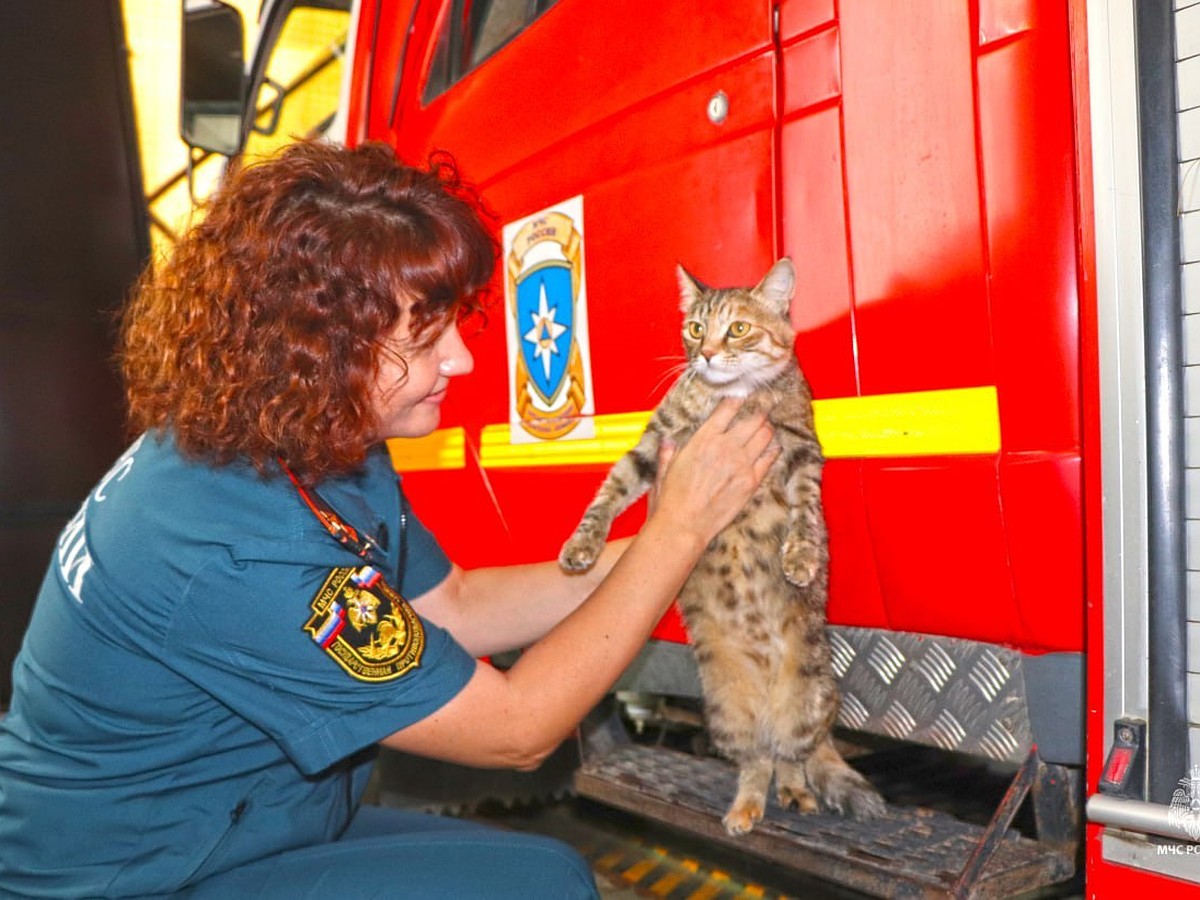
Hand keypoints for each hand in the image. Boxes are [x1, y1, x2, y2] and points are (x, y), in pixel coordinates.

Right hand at [649, 398, 778, 544]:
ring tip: (767, 427)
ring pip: (765, 435)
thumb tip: (668, 442)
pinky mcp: (751, 482)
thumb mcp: (664, 470)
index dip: (738, 400)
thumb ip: (669, 452)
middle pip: (753, 419)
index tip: (742, 397)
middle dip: (758, 412)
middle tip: (762, 410)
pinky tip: (772, 449)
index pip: (728, 409)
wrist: (683, 525)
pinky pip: (770, 458)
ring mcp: (741, 463)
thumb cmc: (671, 500)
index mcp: (704, 439)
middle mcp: (725, 446)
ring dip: (767, 428)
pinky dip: (773, 450)